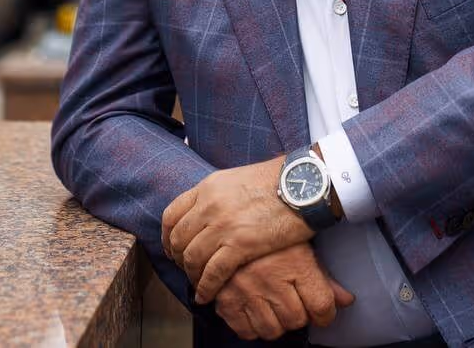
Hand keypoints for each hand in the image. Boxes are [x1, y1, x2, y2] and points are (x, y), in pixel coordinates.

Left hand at [162, 155, 313, 302]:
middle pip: (179, 240)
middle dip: (180, 259)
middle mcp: (209, 205)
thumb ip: (220, 194)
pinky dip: (206, 288)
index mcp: (208, 187)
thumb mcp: (239, 179)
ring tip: (199, 285)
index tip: (174, 249)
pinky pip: (213, 273)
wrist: (304, 183)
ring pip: (192, 258)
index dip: (169, 237)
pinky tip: (206, 296)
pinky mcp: (240, 244)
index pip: (172, 215)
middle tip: (188, 270)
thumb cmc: (280, 180)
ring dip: (193, 276)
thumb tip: (213, 210)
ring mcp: (223, 225)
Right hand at [215, 243, 354, 340]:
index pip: (322, 305)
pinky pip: (246, 332)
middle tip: (293, 300)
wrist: (228, 224)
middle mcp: (270, 278)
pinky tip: (255, 308)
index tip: (321, 310)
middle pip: (297, 320)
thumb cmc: (270, 235)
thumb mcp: (301, 247)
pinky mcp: (225, 300)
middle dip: (299, 314)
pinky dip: (252, 326)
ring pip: (272, 331)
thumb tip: (347, 301)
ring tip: (273, 304)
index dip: (326, 313)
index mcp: (294, 262)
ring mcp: (246, 291)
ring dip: (276, 323)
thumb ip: (324, 277)